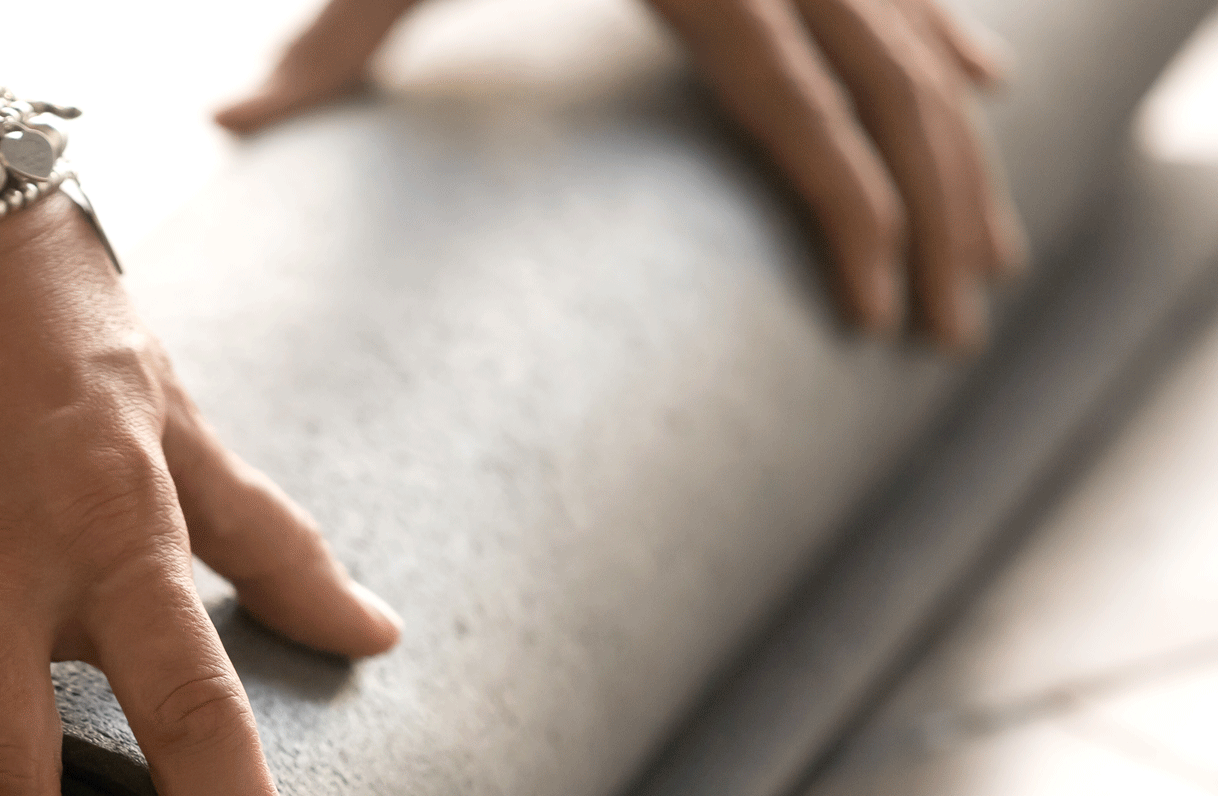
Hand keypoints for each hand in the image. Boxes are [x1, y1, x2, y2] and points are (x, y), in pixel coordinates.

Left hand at [216, 0, 1024, 347]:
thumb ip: (329, 41)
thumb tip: (226, 126)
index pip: (801, 121)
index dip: (854, 224)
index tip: (877, 321)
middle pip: (896, 102)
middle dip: (940, 222)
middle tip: (955, 336)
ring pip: (924, 47)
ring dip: (965, 156)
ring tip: (992, 262)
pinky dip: (949, 38)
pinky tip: (985, 90)